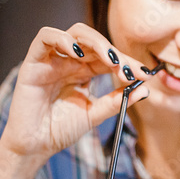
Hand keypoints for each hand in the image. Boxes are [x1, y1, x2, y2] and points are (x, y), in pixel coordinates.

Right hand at [0, 24, 154, 159]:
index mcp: (84, 72)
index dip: (127, 62)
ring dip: (95, 42)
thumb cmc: (60, 130)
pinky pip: (45, 37)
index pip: (109, 58)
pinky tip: (78, 53)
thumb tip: (145, 90)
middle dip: (115, 52)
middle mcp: (69, 61)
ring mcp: (52, 60)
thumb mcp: (94, 114)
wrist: (36, 145)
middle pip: (95, 43)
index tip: (145, 74)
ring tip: (109, 59)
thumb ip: (116, 100)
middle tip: (129, 68)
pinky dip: (63, 39)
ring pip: (74, 33)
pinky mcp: (34, 62)